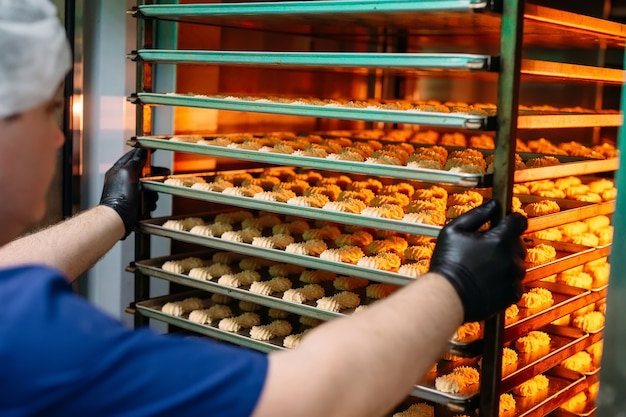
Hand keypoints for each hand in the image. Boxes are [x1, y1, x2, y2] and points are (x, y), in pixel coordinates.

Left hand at [99, 148, 149, 238]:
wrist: (118, 219)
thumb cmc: (119, 197)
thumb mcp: (128, 173)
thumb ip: (136, 161)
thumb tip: (142, 151)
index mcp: (119, 170)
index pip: (133, 156)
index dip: (144, 153)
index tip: (154, 150)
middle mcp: (123, 180)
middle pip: (143, 172)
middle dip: (154, 174)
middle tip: (164, 173)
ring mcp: (129, 192)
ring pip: (147, 186)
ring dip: (152, 191)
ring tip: (151, 195)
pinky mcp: (134, 203)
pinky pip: (147, 198)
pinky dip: (150, 201)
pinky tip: (148, 204)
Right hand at [429, 200, 527, 321]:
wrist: (447, 296)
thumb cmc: (447, 263)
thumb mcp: (454, 230)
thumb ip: (477, 214)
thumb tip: (494, 204)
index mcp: (500, 239)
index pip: (519, 221)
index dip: (511, 219)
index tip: (504, 222)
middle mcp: (511, 257)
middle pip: (518, 243)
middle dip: (504, 243)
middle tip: (484, 249)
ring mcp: (514, 277)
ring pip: (517, 263)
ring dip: (505, 262)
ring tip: (483, 267)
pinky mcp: (512, 294)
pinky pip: (515, 283)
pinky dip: (505, 282)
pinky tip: (487, 281)